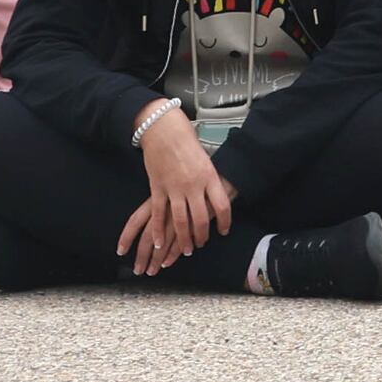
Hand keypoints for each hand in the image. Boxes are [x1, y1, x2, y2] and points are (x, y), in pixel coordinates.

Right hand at [117, 107, 233, 275]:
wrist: (165, 131)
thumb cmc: (187, 143)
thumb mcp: (206, 161)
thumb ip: (210, 181)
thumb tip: (218, 197)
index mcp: (209, 177)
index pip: (222, 206)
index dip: (224, 222)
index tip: (223, 231)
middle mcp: (193, 185)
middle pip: (200, 219)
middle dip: (201, 236)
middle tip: (201, 244)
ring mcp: (174, 188)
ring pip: (180, 221)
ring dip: (183, 239)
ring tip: (186, 249)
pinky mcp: (157, 188)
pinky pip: (159, 215)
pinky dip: (159, 231)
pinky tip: (160, 242)